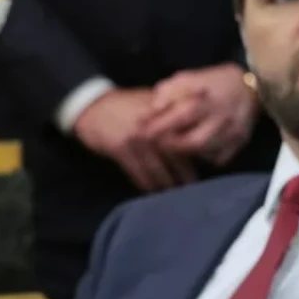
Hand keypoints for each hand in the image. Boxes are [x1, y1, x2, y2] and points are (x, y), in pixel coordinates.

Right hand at [73, 87, 195, 191]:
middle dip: (185, 176)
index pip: (187, 139)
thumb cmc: (128, 106)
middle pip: (176, 157)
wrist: (92, 105)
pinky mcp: (120, 149)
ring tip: (175, 194)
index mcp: (164, 114)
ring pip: (158, 169)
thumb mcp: (153, 104)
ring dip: (167, 184)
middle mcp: (153, 126)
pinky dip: (147, 184)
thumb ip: (174, 117)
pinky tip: (153, 191)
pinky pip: (138, 173)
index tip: (206, 170)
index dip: (197, 157)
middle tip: (195, 190)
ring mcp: (137, 138)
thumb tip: (198, 136)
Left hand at [145, 63, 258, 166]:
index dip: (159, 128)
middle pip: (193, 142)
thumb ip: (164, 94)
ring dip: (188, 153)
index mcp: (205, 99)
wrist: (247, 86)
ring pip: (205, 154)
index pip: (179, 117)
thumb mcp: (184, 79)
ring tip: (177, 146)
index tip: (142, 133)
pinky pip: (219, 159)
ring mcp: (233, 132)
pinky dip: (205, 157)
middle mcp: (221, 117)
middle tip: (159, 145)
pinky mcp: (241, 142)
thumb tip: (145, 114)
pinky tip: (198, 149)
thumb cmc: (208, 83)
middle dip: (172, 146)